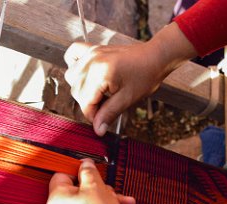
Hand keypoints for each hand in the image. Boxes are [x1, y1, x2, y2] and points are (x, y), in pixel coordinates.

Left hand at [47, 159, 153, 203]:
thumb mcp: (95, 185)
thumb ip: (88, 171)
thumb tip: (85, 164)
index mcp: (56, 200)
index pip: (60, 176)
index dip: (76, 169)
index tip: (88, 167)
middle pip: (78, 191)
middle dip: (98, 187)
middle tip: (107, 187)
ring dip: (107, 199)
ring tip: (121, 201)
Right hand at [64, 22, 196, 135]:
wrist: (155, 57)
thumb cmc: (145, 76)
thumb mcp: (128, 98)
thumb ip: (110, 113)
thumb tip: (98, 131)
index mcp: (100, 73)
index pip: (85, 102)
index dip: (93, 115)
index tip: (103, 120)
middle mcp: (92, 61)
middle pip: (76, 90)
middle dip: (89, 103)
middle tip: (106, 105)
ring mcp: (91, 53)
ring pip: (71, 76)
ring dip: (81, 88)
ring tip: (100, 92)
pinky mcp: (93, 49)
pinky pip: (72, 54)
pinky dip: (74, 65)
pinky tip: (86, 74)